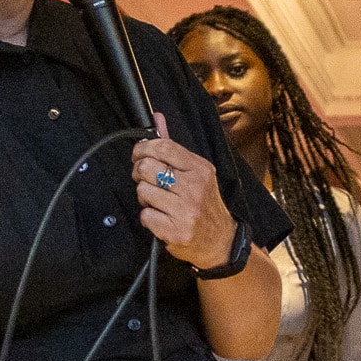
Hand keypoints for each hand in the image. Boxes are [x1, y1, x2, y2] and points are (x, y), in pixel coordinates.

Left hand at [131, 114, 235, 268]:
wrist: (221, 242)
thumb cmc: (205, 206)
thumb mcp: (196, 173)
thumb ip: (173, 147)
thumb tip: (157, 118)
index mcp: (200, 169)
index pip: (162, 147)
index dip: (142, 149)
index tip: (139, 156)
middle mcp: (195, 187)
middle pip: (146, 167)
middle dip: (139, 173)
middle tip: (148, 181)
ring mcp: (186, 210)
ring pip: (142, 191)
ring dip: (145, 197)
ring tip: (159, 202)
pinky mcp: (175, 231)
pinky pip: (145, 215)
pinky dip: (148, 217)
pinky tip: (162, 218)